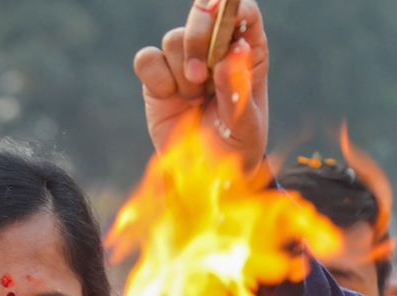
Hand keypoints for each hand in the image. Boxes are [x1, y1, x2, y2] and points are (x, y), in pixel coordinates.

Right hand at [133, 0, 268, 167]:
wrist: (206, 176)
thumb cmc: (236, 148)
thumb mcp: (246, 125)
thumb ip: (238, 90)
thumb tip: (233, 53)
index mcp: (248, 54)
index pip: (244, 14)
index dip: (232, 6)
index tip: (221, 11)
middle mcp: (216, 52)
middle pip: (203, 14)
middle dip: (198, 37)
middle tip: (199, 74)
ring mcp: (185, 62)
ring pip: (174, 39)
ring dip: (183, 72)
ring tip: (195, 100)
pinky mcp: (158, 77)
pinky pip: (147, 59)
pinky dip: (158, 79)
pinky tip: (172, 99)